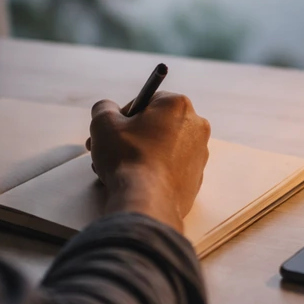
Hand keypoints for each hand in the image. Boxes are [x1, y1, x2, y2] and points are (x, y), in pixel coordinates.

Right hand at [87, 92, 210, 232]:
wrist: (147, 202)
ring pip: (161, 147)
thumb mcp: (104, 123)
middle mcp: (196, 126)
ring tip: (117, 168)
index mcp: (178, 105)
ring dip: (139, 154)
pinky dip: (153, 171)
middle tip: (109, 149)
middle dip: (130, 136)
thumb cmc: (128, 158)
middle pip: (155, 125)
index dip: (124, 116)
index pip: (146, 100)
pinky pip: (169, 168)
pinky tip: (135, 181)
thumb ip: (104, 108)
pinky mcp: (196, 178)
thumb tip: (107, 109)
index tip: (113, 130)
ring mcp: (199, 154)